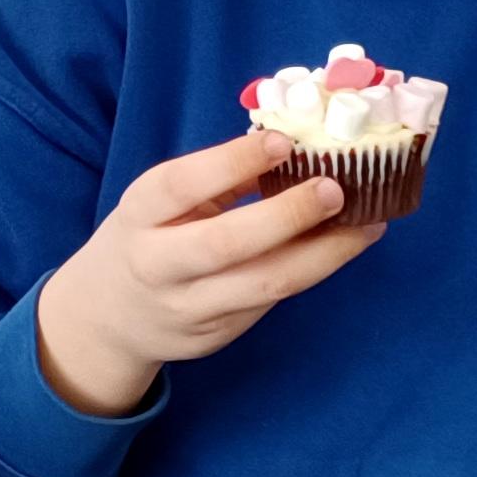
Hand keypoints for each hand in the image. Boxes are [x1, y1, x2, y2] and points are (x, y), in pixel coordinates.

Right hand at [33, 132, 385, 415]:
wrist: (109, 317)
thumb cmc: (147, 238)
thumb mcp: (161, 203)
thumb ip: (217, 180)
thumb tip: (295, 147)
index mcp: (139, 216)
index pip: (180, 186)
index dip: (230, 163)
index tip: (282, 141)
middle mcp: (158, 265)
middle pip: (224, 244)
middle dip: (287, 216)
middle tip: (336, 189)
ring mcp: (189, 308)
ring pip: (264, 285)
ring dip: (324, 254)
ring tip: (367, 224)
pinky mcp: (217, 335)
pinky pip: (272, 301)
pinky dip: (313, 270)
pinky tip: (344, 247)